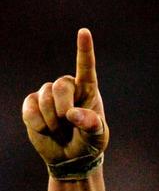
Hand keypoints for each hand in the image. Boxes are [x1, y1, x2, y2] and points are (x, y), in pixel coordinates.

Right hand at [22, 28, 108, 166]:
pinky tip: (45, 130)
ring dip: (52, 121)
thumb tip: (71, 114)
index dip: (84, 50)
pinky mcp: (32, 104)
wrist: (71, 158)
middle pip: (60, 85)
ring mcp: (48, 95)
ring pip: (44, 98)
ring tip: (59, 130)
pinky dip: (37, 122)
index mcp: (88, 90)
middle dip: (62, 107)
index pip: (86, 68)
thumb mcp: (97, 137)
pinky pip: (30, 107)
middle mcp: (68, 88)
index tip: (84, 32)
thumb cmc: (89, 143)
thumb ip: (90, 124)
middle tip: (67, 123)